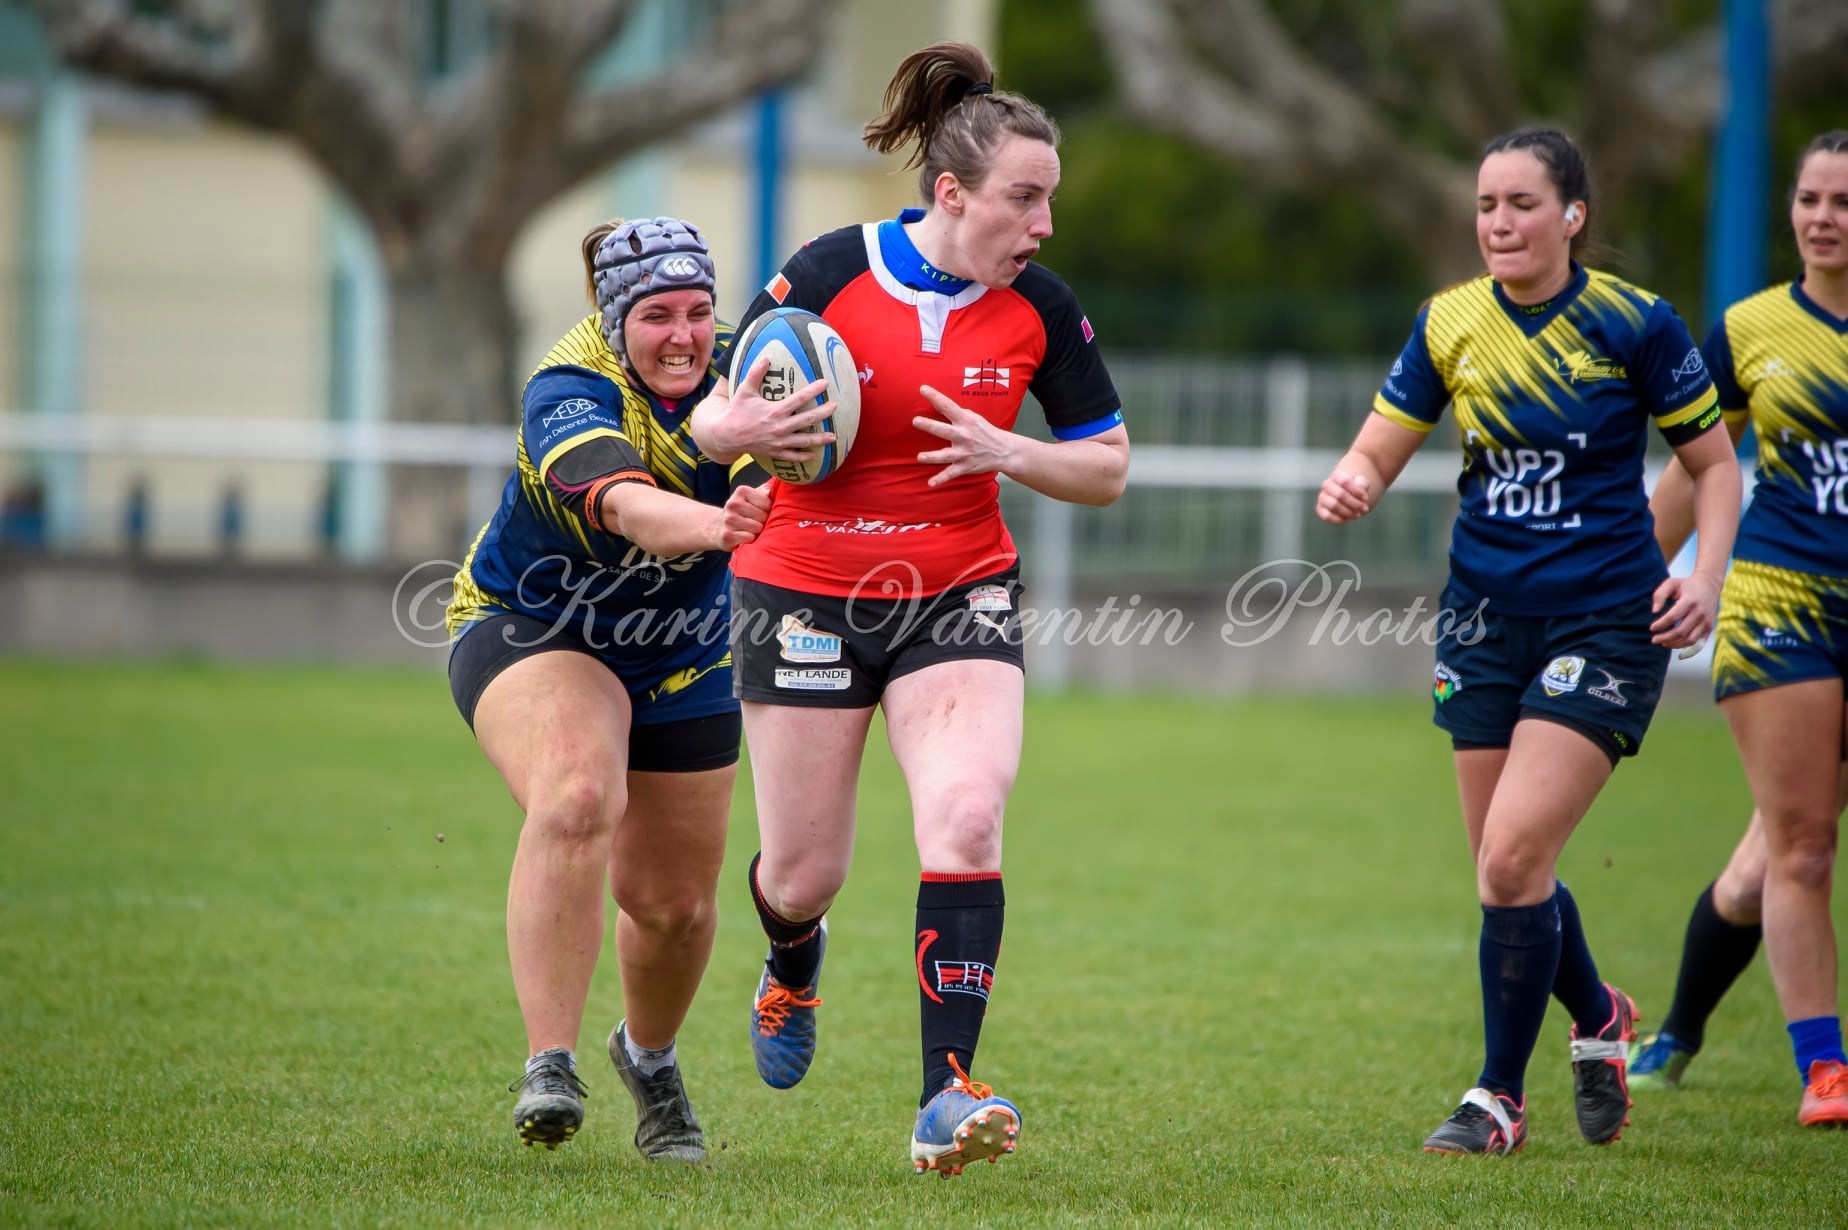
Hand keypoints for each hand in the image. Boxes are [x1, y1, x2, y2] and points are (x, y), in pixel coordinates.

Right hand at [708, 356, 836, 460]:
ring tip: (833, 436)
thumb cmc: (736, 411)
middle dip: (823, 413)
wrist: (726, 436)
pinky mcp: (775, 452)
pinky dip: (804, 456)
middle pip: (808, 420)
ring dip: (820, 439)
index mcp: (775, 411)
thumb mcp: (745, 390)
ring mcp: (778, 442)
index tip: (825, 384)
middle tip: (835, 407)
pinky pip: (793, 456)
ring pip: (804, 441)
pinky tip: (814, 455)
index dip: (814, 390)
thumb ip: (756, 373)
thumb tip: (766, 357)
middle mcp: (780, 427)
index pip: (799, 399)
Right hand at [712, 482, 771, 550]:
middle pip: (763, 516)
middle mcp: (733, 504)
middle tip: (754, 521)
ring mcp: (729, 519)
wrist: (717, 526)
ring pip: (757, 528)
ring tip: (749, 529)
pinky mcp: (727, 535)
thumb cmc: (740, 512)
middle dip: (763, 521)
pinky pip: (750, 538)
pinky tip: (743, 536)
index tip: (760, 511)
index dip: (768, 510)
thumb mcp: (750, 498)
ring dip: (757, 531)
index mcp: (741, 491)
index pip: (767, 503)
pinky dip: (750, 540)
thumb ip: (764, 492)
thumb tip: (773, 488)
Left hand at [914, 385, 1017, 486]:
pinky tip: (930, 484)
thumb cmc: (985, 432)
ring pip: (946, 455)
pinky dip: (941, 479)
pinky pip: (951, 473)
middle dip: (930, 426)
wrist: (1004, 451)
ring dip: (933, 456)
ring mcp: (965, 453)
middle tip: (916, 421)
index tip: (922, 388)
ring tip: (920, 457)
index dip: (935, 397)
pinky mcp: (966, 466)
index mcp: (966, 421)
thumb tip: (938, 404)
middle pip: (945, 430)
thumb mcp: (974, 418)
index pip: (948, 406)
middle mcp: (964, 436)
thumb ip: (957, 413)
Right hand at [1316, 470, 1374, 523]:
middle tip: (1365, 509)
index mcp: (1337, 476)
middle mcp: (1327, 485)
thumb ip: (1363, 483)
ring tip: (1358, 515)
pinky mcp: (1320, 509)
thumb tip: (1360, 486)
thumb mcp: (1362, 485)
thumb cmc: (1356, 490)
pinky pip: (1327, 516)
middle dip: (1355, 504)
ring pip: (1334, 505)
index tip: (1365, 498)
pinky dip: (1339, 519)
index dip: (1357, 491)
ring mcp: (1322, 497)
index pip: (1345, 481)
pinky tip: (1348, 519)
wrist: (1347, 497)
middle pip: (1340, 495)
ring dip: (1348, 512)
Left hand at [1650, 570, 1720, 649]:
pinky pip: (1698, 643)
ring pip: (1690, 640)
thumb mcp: (1671, 583)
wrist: (1709, 586)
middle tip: (1654, 640)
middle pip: (1681, 631)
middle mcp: (1700, 613)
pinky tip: (1675, 647)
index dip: (1660, 625)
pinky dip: (1686, 648)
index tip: (1651, 628)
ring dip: (1674, 644)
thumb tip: (1654, 611)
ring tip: (1663, 643)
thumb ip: (1659, 595)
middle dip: (1665, 638)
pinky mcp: (1710, 627)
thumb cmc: (1686, 585)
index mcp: (1690, 601)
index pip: (1673, 617)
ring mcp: (1707, 621)